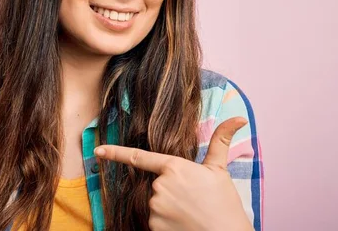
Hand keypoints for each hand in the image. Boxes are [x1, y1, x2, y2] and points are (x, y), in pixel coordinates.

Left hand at [94, 117, 252, 230]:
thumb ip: (221, 141)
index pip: (139, 157)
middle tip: (193, 199)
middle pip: (157, 185)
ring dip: (169, 208)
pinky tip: (183, 223)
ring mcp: (155, 207)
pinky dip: (167, 223)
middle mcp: (160, 186)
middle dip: (171, 191)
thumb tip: (239, 117)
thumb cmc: (224, 204)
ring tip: (191, 212)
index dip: (115, 153)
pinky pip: (155, 221)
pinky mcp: (153, 226)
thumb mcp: (220, 170)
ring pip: (156, 204)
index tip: (98, 150)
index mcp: (174, 167)